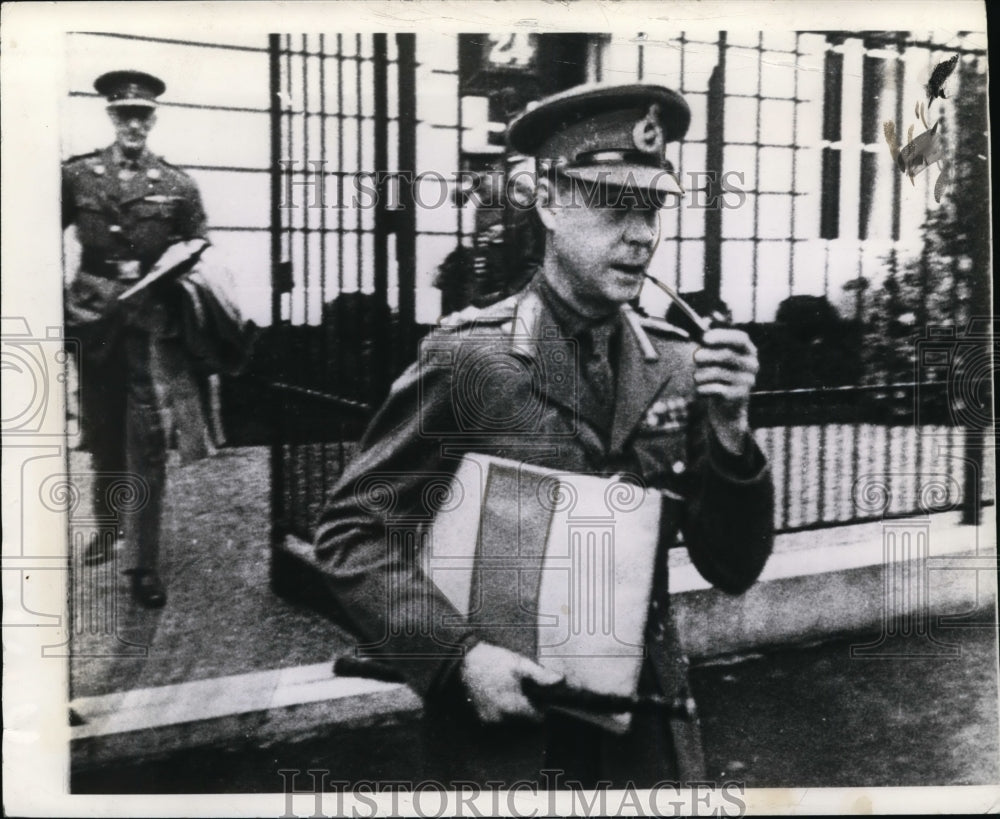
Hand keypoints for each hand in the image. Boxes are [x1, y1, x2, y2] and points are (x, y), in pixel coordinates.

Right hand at [460, 642, 561, 722]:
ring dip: (513, 712)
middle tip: (521, 690)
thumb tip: (561, 681)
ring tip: (508, 692)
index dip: (539, 706)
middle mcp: (501, 720)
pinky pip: (497, 721)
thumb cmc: (494, 661)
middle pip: (524, 723)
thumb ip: (541, 676)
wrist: (463, 661)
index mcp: (514, 708)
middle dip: (527, 710)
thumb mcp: (520, 664)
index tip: (535, 694)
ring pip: (511, 723)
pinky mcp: (479, 719)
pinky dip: (500, 713)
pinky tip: (497, 697)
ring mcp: (488, 721)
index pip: (537, 719)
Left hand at [693, 327, 758, 453]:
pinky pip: (714, 388)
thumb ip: (711, 344)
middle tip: (696, 357)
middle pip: (726, 355)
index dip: (722, 336)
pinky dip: (702, 389)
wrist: (728, 407)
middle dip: (706, 355)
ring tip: (697, 377)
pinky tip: (701, 390)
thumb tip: (701, 327)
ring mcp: (747, 381)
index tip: (704, 339)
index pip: (741, 339)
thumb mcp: (718, 359)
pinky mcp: (738, 396)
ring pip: (716, 372)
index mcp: (749, 352)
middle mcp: (752, 365)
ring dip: (700, 374)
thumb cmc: (719, 376)